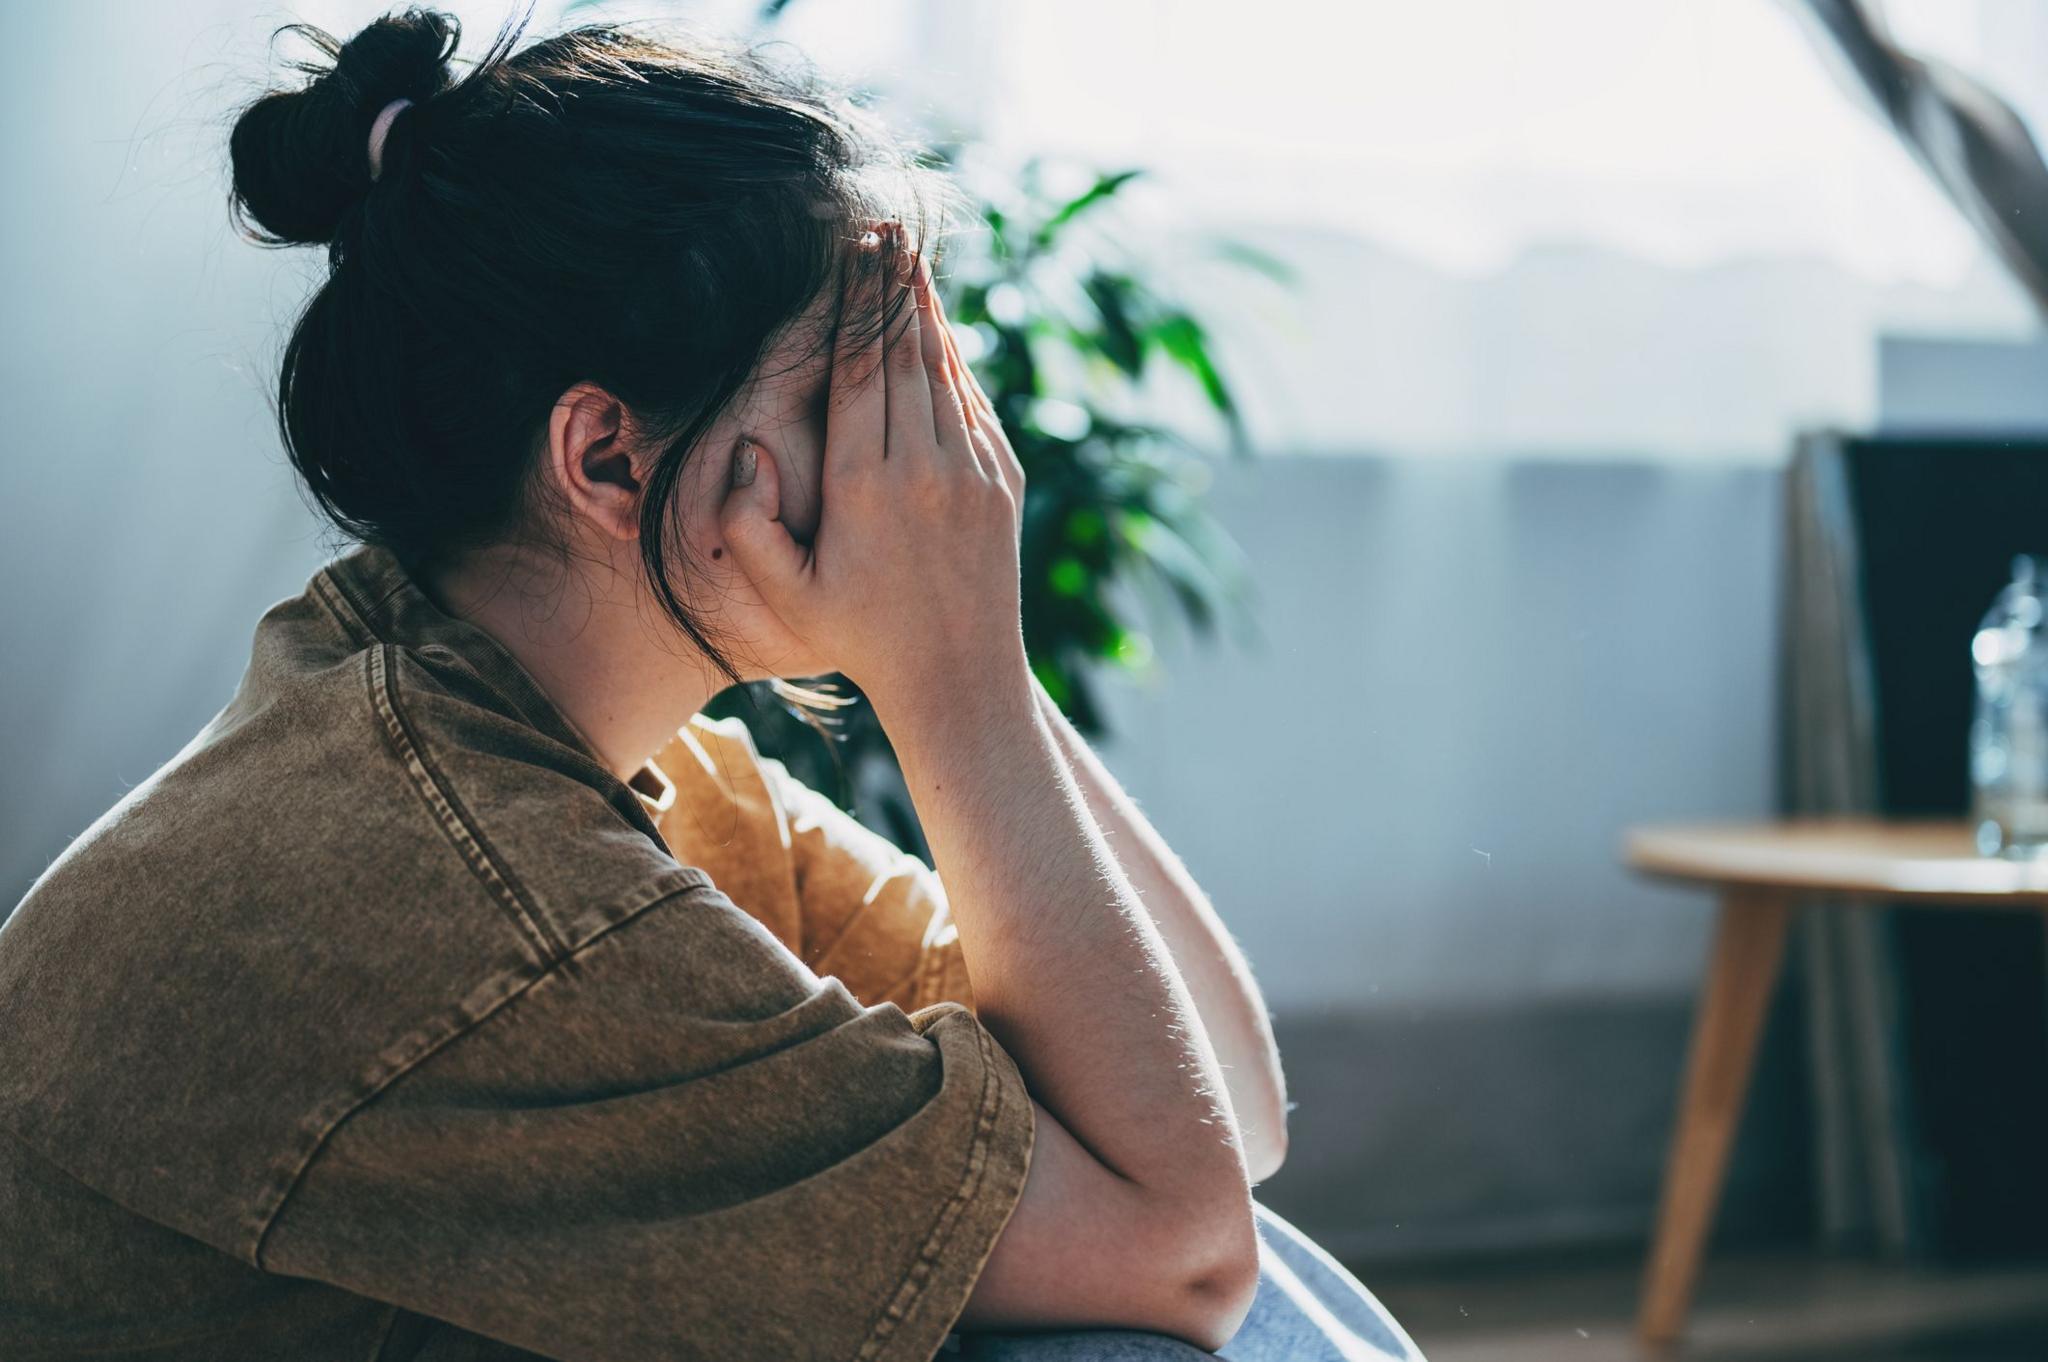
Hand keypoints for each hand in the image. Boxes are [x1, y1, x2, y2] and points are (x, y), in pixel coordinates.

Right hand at [717, 224, 1026, 707]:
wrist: (958, 675)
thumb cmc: (859, 636)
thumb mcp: (784, 592)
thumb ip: (746, 524)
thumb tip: (751, 451)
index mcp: (865, 486)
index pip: (856, 371)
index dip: (852, 305)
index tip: (848, 253)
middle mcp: (924, 468)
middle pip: (902, 352)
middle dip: (890, 286)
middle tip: (880, 226)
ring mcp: (972, 470)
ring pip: (944, 368)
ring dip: (925, 309)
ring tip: (908, 255)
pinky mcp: (1002, 479)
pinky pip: (972, 401)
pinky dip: (953, 356)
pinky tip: (936, 325)